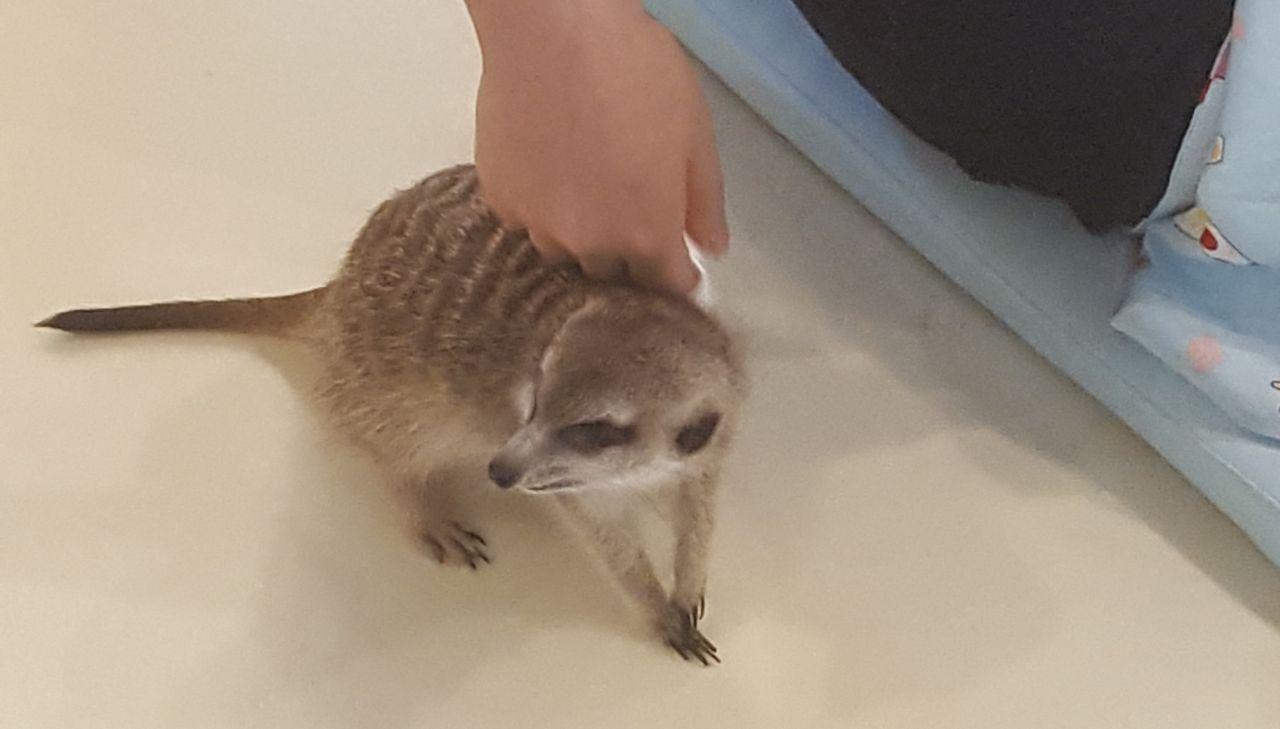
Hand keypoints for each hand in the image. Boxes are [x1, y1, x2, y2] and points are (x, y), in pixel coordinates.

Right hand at [466, 0, 728, 294]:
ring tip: (586, 186)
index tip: (678, 264)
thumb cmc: (633, 70)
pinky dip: (542, 206)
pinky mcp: (501, 201)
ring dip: (580, 233)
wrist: (552, 30)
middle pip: (613, 272)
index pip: (665, 285)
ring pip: (565, 250)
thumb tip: (710, 248)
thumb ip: (705, 201)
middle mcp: (590, 244)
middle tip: (631, 207)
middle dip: (628, 252)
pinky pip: (527, 220)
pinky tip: (550, 167)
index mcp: (646, 233)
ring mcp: (538, 226)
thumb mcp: (694, 133)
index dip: (676, 276)